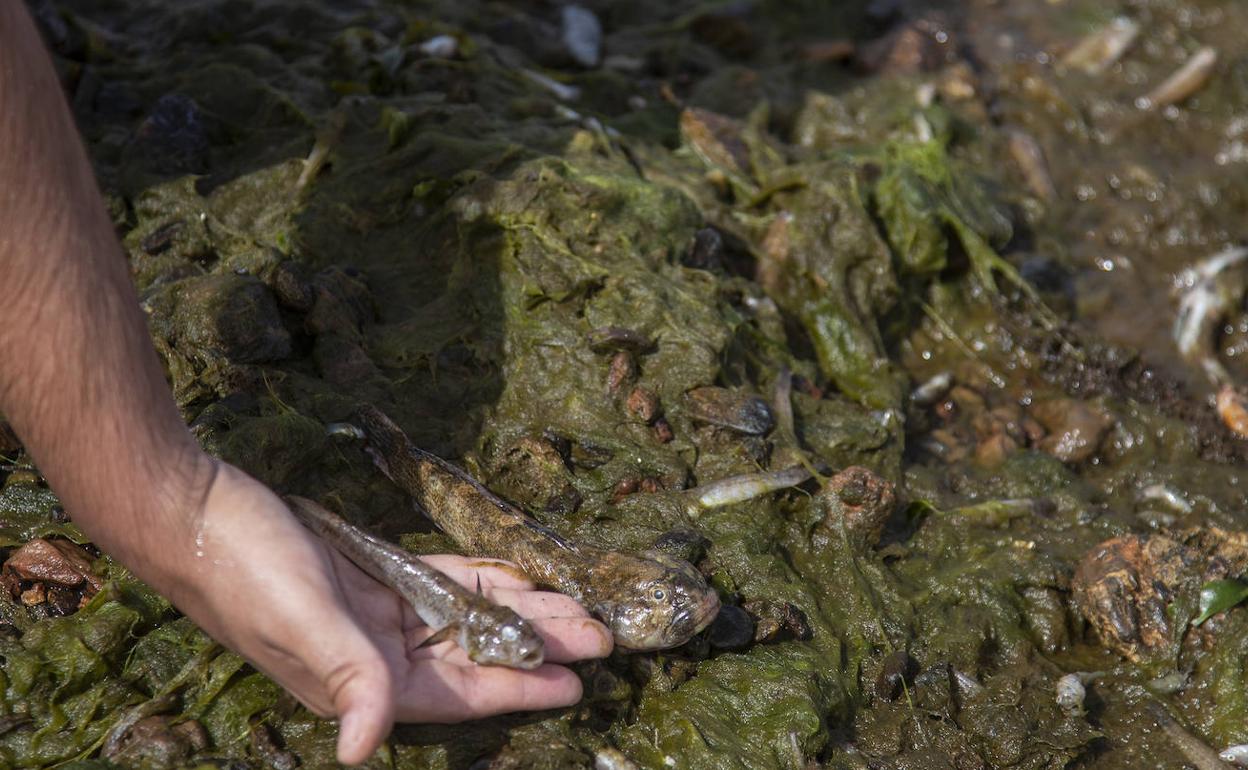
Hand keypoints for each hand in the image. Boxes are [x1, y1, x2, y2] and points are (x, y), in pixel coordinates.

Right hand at [156, 460, 613, 764]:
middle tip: (601, 634)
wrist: (193, 508)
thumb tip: (359, 750)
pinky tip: (520, 574)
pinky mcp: (369, 574)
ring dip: (518, 612)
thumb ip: (344, 675)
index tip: (577, 685)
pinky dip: (480, 579)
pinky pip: (440, 581)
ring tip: (578, 607)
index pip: (458, 693)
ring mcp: (373, 613)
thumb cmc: (241, 566)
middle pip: (474, 655)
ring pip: (464, 617)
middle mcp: (373, 654)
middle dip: (536, 645)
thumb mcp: (301, 617)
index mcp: (360, 679)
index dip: (519, 690)